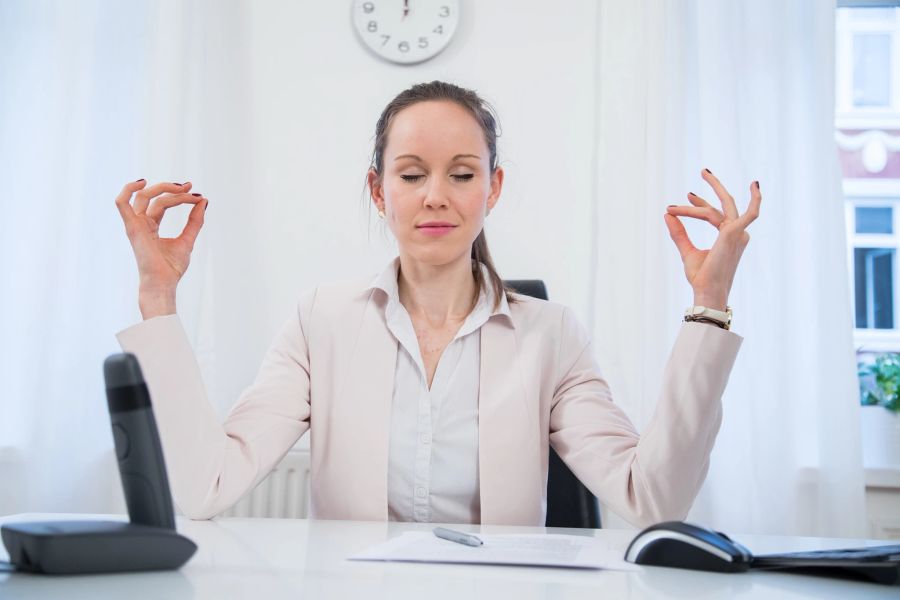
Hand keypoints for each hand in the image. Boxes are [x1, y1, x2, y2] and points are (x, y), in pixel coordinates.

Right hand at [115, 179, 207, 316]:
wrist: (164, 282)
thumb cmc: (172, 267)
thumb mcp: (187, 239)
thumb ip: (194, 221)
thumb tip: (203, 201)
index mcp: (151, 225)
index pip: (163, 203)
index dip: (180, 196)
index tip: (198, 196)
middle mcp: (141, 223)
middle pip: (156, 197)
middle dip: (175, 191)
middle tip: (191, 189)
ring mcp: (135, 224)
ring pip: (145, 196)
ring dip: (164, 189)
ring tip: (182, 188)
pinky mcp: (132, 227)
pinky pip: (121, 203)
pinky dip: (127, 189)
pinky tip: (142, 182)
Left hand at [663, 169, 760, 309]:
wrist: (706, 290)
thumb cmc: (701, 277)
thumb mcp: (687, 251)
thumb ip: (679, 233)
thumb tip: (666, 214)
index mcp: (728, 237)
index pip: (714, 214)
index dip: (696, 206)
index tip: (679, 203)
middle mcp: (736, 234)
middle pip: (725, 204)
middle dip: (714, 187)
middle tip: (703, 171)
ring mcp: (738, 233)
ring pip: (719, 208)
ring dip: (701, 201)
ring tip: (697, 180)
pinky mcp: (735, 234)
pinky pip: (750, 213)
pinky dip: (755, 200)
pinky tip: (755, 186)